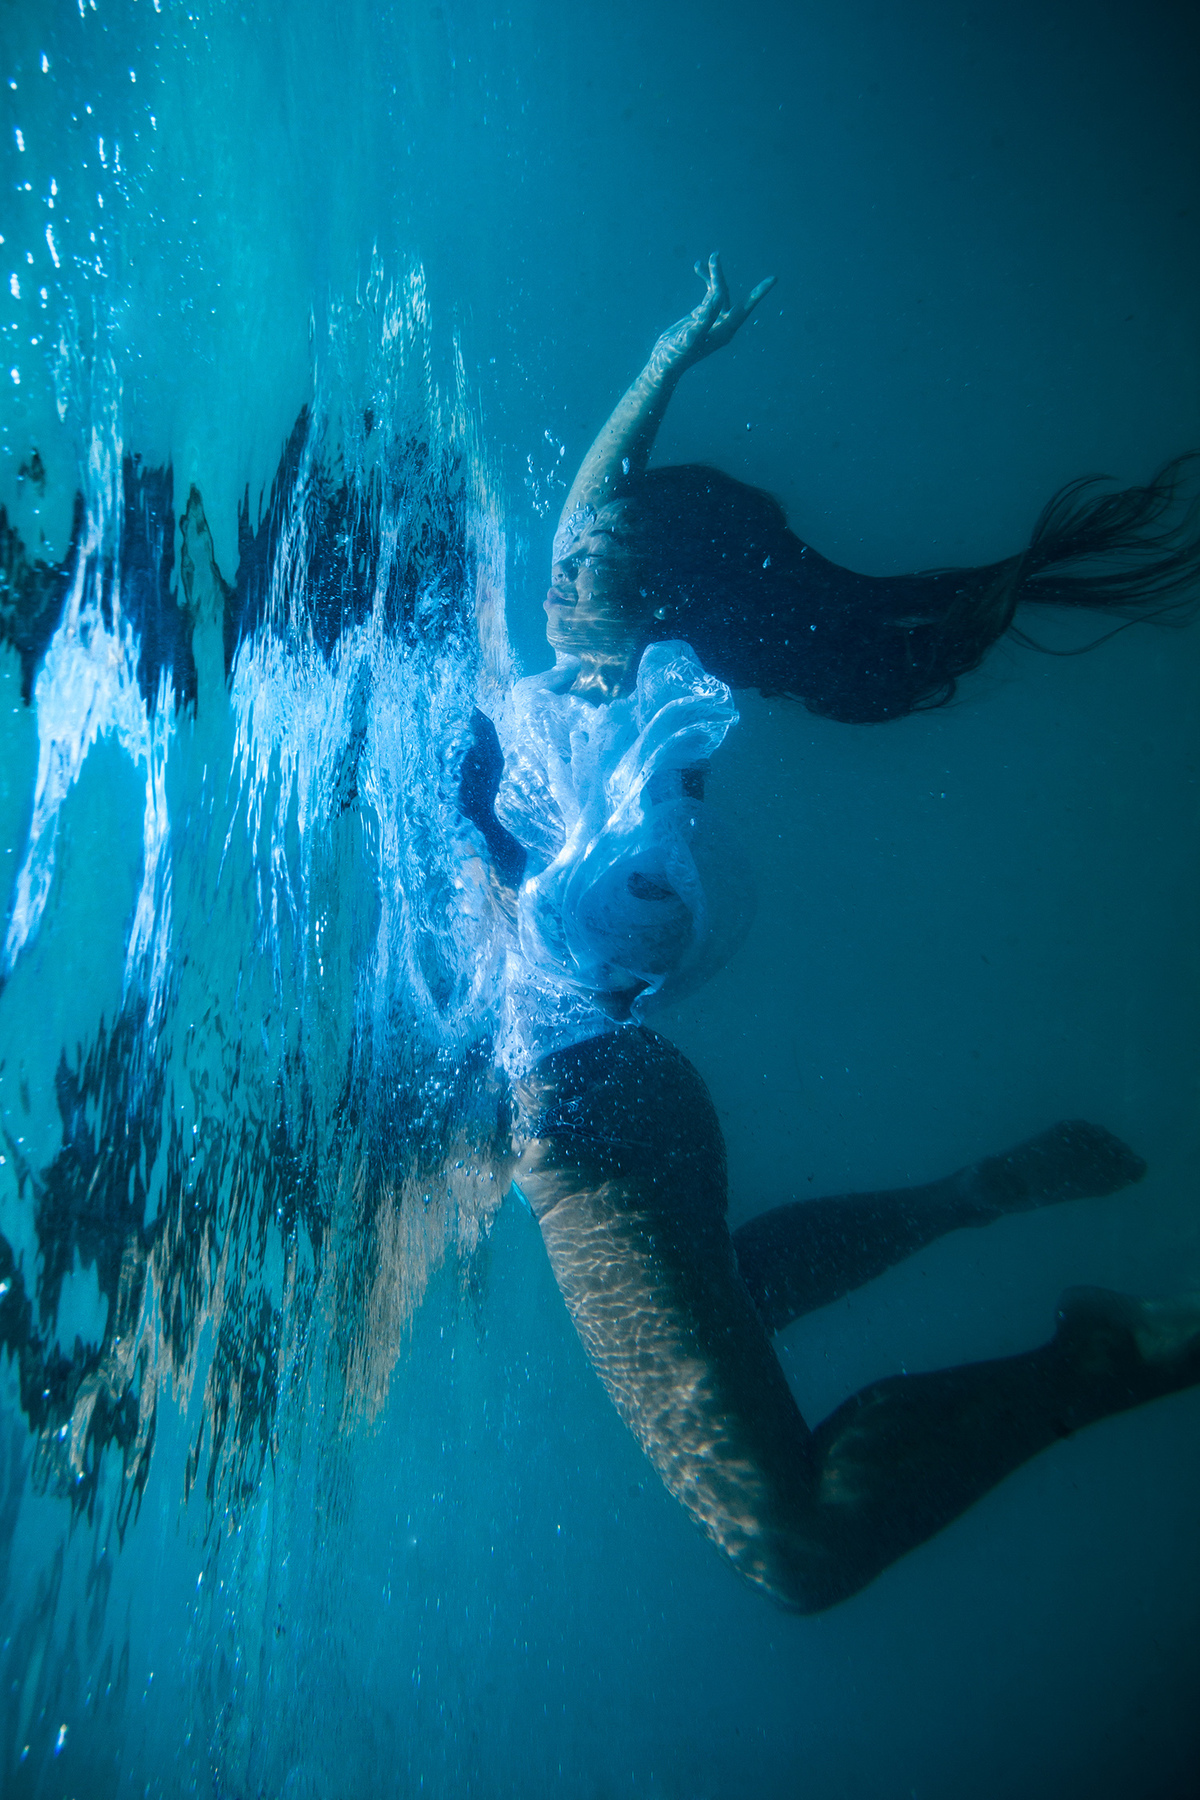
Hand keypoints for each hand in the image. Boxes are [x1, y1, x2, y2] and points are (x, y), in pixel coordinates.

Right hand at [649, 253, 775, 378]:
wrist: (664, 364)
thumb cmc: (677, 355)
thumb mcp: (690, 336)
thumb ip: (705, 317)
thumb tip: (718, 295)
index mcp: (725, 331)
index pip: (746, 308)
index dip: (759, 293)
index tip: (773, 279)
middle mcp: (722, 324)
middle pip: (726, 295)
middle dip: (720, 275)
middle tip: (715, 255)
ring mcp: (713, 319)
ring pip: (717, 291)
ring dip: (712, 275)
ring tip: (706, 258)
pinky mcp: (702, 315)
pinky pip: (708, 293)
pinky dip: (705, 281)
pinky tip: (698, 268)